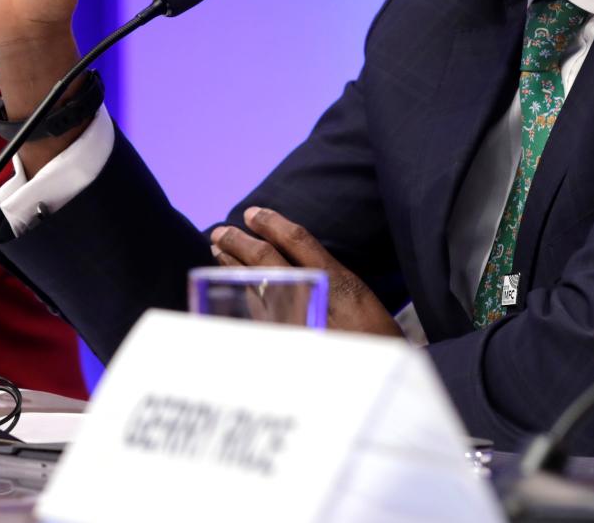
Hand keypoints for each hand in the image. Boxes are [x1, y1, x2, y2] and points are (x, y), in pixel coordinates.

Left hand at [210, 207, 401, 336]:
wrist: (375, 381)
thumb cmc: (373, 337)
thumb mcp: (359, 298)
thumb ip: (327, 277)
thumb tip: (291, 255)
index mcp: (336, 282)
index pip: (298, 241)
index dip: (272, 223)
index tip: (253, 213)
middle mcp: (312, 297)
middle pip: (266, 260)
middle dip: (239, 242)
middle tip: (221, 231)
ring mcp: (291, 321)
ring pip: (253, 284)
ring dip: (232, 264)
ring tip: (218, 250)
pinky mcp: (280, 341)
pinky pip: (254, 311)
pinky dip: (239, 292)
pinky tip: (228, 284)